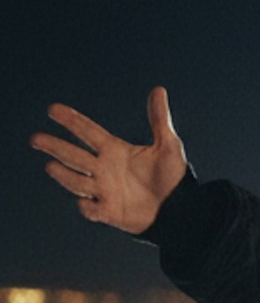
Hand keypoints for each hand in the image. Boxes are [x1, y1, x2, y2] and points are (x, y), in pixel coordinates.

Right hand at [30, 86, 186, 235]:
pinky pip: (93, 209)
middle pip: (74, 155)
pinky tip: (84, 202)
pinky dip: (87, 207)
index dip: (71, 120)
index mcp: (115, 150)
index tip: (52, 109)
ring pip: (76, 181)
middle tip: (36, 139)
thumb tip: (159, 90)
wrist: (181, 209)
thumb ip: (159, 119)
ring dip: (63, 175)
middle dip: (55, 147)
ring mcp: (105, 191)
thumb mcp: (168, 145)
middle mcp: (104, 169)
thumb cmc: (174, 177)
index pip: (87, 132)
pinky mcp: (110, 212)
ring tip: (50, 166)